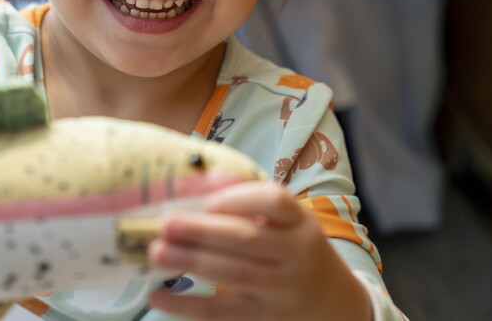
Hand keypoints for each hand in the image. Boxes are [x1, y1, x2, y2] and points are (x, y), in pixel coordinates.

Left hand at [147, 182, 371, 320]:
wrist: (336, 304)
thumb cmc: (297, 250)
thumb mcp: (290, 222)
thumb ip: (251, 202)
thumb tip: (194, 184)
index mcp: (299, 222)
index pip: (275, 202)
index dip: (241, 199)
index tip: (210, 200)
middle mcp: (294, 255)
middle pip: (246, 239)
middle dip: (201, 230)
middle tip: (165, 223)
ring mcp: (280, 290)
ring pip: (232, 274)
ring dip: (190, 262)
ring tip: (156, 252)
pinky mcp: (263, 318)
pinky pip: (221, 313)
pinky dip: (187, 306)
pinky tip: (158, 296)